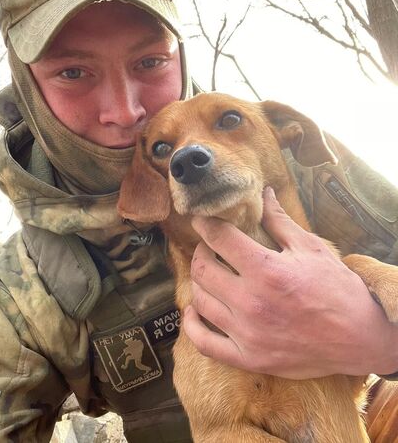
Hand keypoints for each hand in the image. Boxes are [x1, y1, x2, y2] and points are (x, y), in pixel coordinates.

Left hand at [183, 187, 397, 378]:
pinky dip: (191, 326)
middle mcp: (252, 303)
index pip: (220, 239)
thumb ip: (280, 221)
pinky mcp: (249, 358)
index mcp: (267, 271)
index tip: (201, 219)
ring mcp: (247, 334)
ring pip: (200, 302)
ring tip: (207, 273)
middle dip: (200, 251)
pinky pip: (204, 343)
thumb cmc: (338, 290)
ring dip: (197, 282)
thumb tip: (265, 193)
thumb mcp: (311, 248)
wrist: (360, 338)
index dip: (205, 224)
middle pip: (203, 270)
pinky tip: (194, 311)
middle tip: (208, 246)